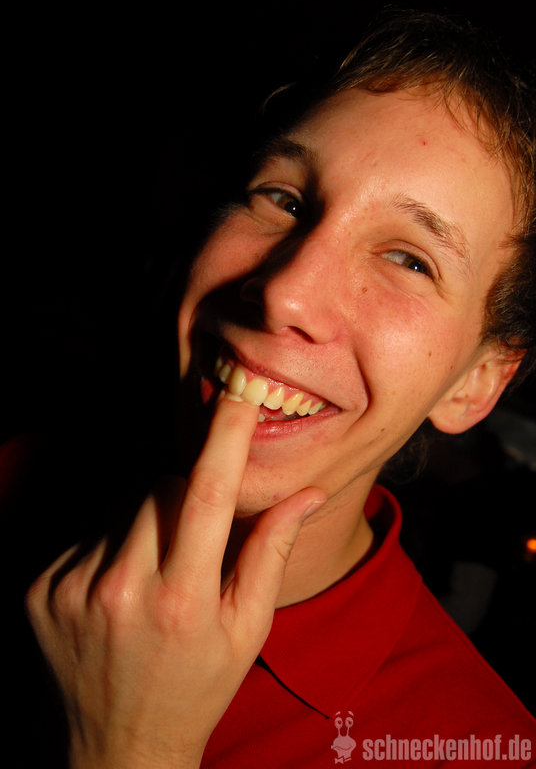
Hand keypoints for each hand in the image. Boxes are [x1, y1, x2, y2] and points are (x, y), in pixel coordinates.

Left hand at [26, 394, 325, 767]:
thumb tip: (307, 493)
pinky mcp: (42, 589)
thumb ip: (272, 553)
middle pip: (158, 488)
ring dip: (145, 524)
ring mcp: (73, 589)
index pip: (206, 495)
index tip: (238, 396)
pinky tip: (119, 591)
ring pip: (123, 506)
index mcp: (181, 599)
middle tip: (190, 549)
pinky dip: (111, 547)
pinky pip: (88, 533)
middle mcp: (120, 589)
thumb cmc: (198, 685)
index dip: (226, 437)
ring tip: (153, 577)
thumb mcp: (247, 628)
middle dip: (183, 499)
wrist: (119, 745)